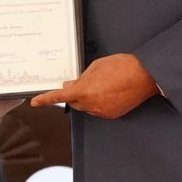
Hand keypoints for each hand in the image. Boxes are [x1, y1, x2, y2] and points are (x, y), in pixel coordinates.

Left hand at [30, 53, 158, 118]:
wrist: (145, 76)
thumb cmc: (122, 66)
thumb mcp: (96, 67)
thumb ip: (81, 78)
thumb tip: (72, 86)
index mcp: (85, 91)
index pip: (60, 97)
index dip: (46, 99)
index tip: (35, 102)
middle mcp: (91, 104)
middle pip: (74, 102)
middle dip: (75, 94)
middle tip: (82, 82)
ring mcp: (102, 111)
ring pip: (86, 106)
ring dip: (88, 97)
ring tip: (103, 84)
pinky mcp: (111, 115)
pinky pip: (98, 110)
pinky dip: (98, 102)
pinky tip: (109, 91)